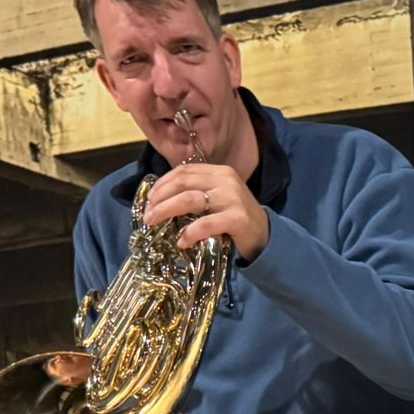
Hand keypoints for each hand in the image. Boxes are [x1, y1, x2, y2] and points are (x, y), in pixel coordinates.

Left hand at [143, 162, 270, 260]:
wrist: (266, 236)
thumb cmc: (236, 218)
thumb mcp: (217, 199)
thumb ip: (196, 193)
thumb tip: (159, 200)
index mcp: (219, 172)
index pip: (183, 171)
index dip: (162, 184)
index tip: (149, 200)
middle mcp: (226, 180)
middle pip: (182, 183)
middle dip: (159, 199)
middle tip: (147, 215)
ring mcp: (233, 199)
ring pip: (189, 199)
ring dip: (166, 211)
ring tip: (154, 223)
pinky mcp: (238, 219)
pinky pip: (206, 224)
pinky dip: (190, 233)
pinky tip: (182, 242)